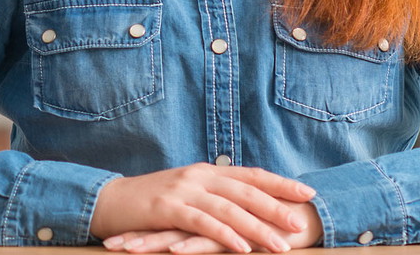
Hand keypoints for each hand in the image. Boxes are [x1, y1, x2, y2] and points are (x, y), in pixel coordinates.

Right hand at [90, 164, 317, 252]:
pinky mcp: (169, 208)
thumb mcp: (188, 194)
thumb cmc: (152, 203)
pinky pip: (203, 222)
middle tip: (301, 223)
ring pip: (229, 208)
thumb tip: (245, 207)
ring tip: (280, 246)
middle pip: (246, 190)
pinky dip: (224, 235)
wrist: (112, 201)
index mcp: (208, 172)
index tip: (307, 192)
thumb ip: (214, 197)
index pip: (251, 175)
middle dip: (277, 207)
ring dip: (257, 228)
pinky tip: (242, 248)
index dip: (280, 183)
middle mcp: (200, 176)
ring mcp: (184, 190)